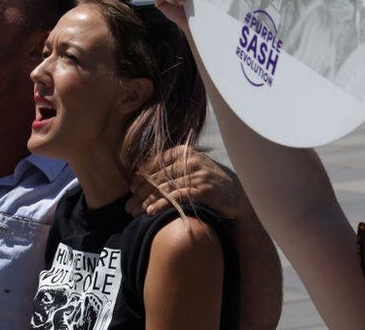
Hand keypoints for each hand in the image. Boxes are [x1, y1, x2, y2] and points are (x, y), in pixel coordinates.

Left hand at [125, 145, 249, 219]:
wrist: (237, 194)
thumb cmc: (209, 182)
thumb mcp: (190, 168)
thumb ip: (170, 169)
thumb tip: (141, 178)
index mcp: (183, 151)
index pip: (154, 163)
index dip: (140, 178)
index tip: (131, 191)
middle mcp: (189, 160)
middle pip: (156, 177)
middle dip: (139, 194)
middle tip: (128, 207)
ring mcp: (196, 174)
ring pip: (163, 188)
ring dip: (146, 202)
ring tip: (135, 213)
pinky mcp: (202, 189)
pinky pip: (176, 197)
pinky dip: (161, 205)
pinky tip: (150, 212)